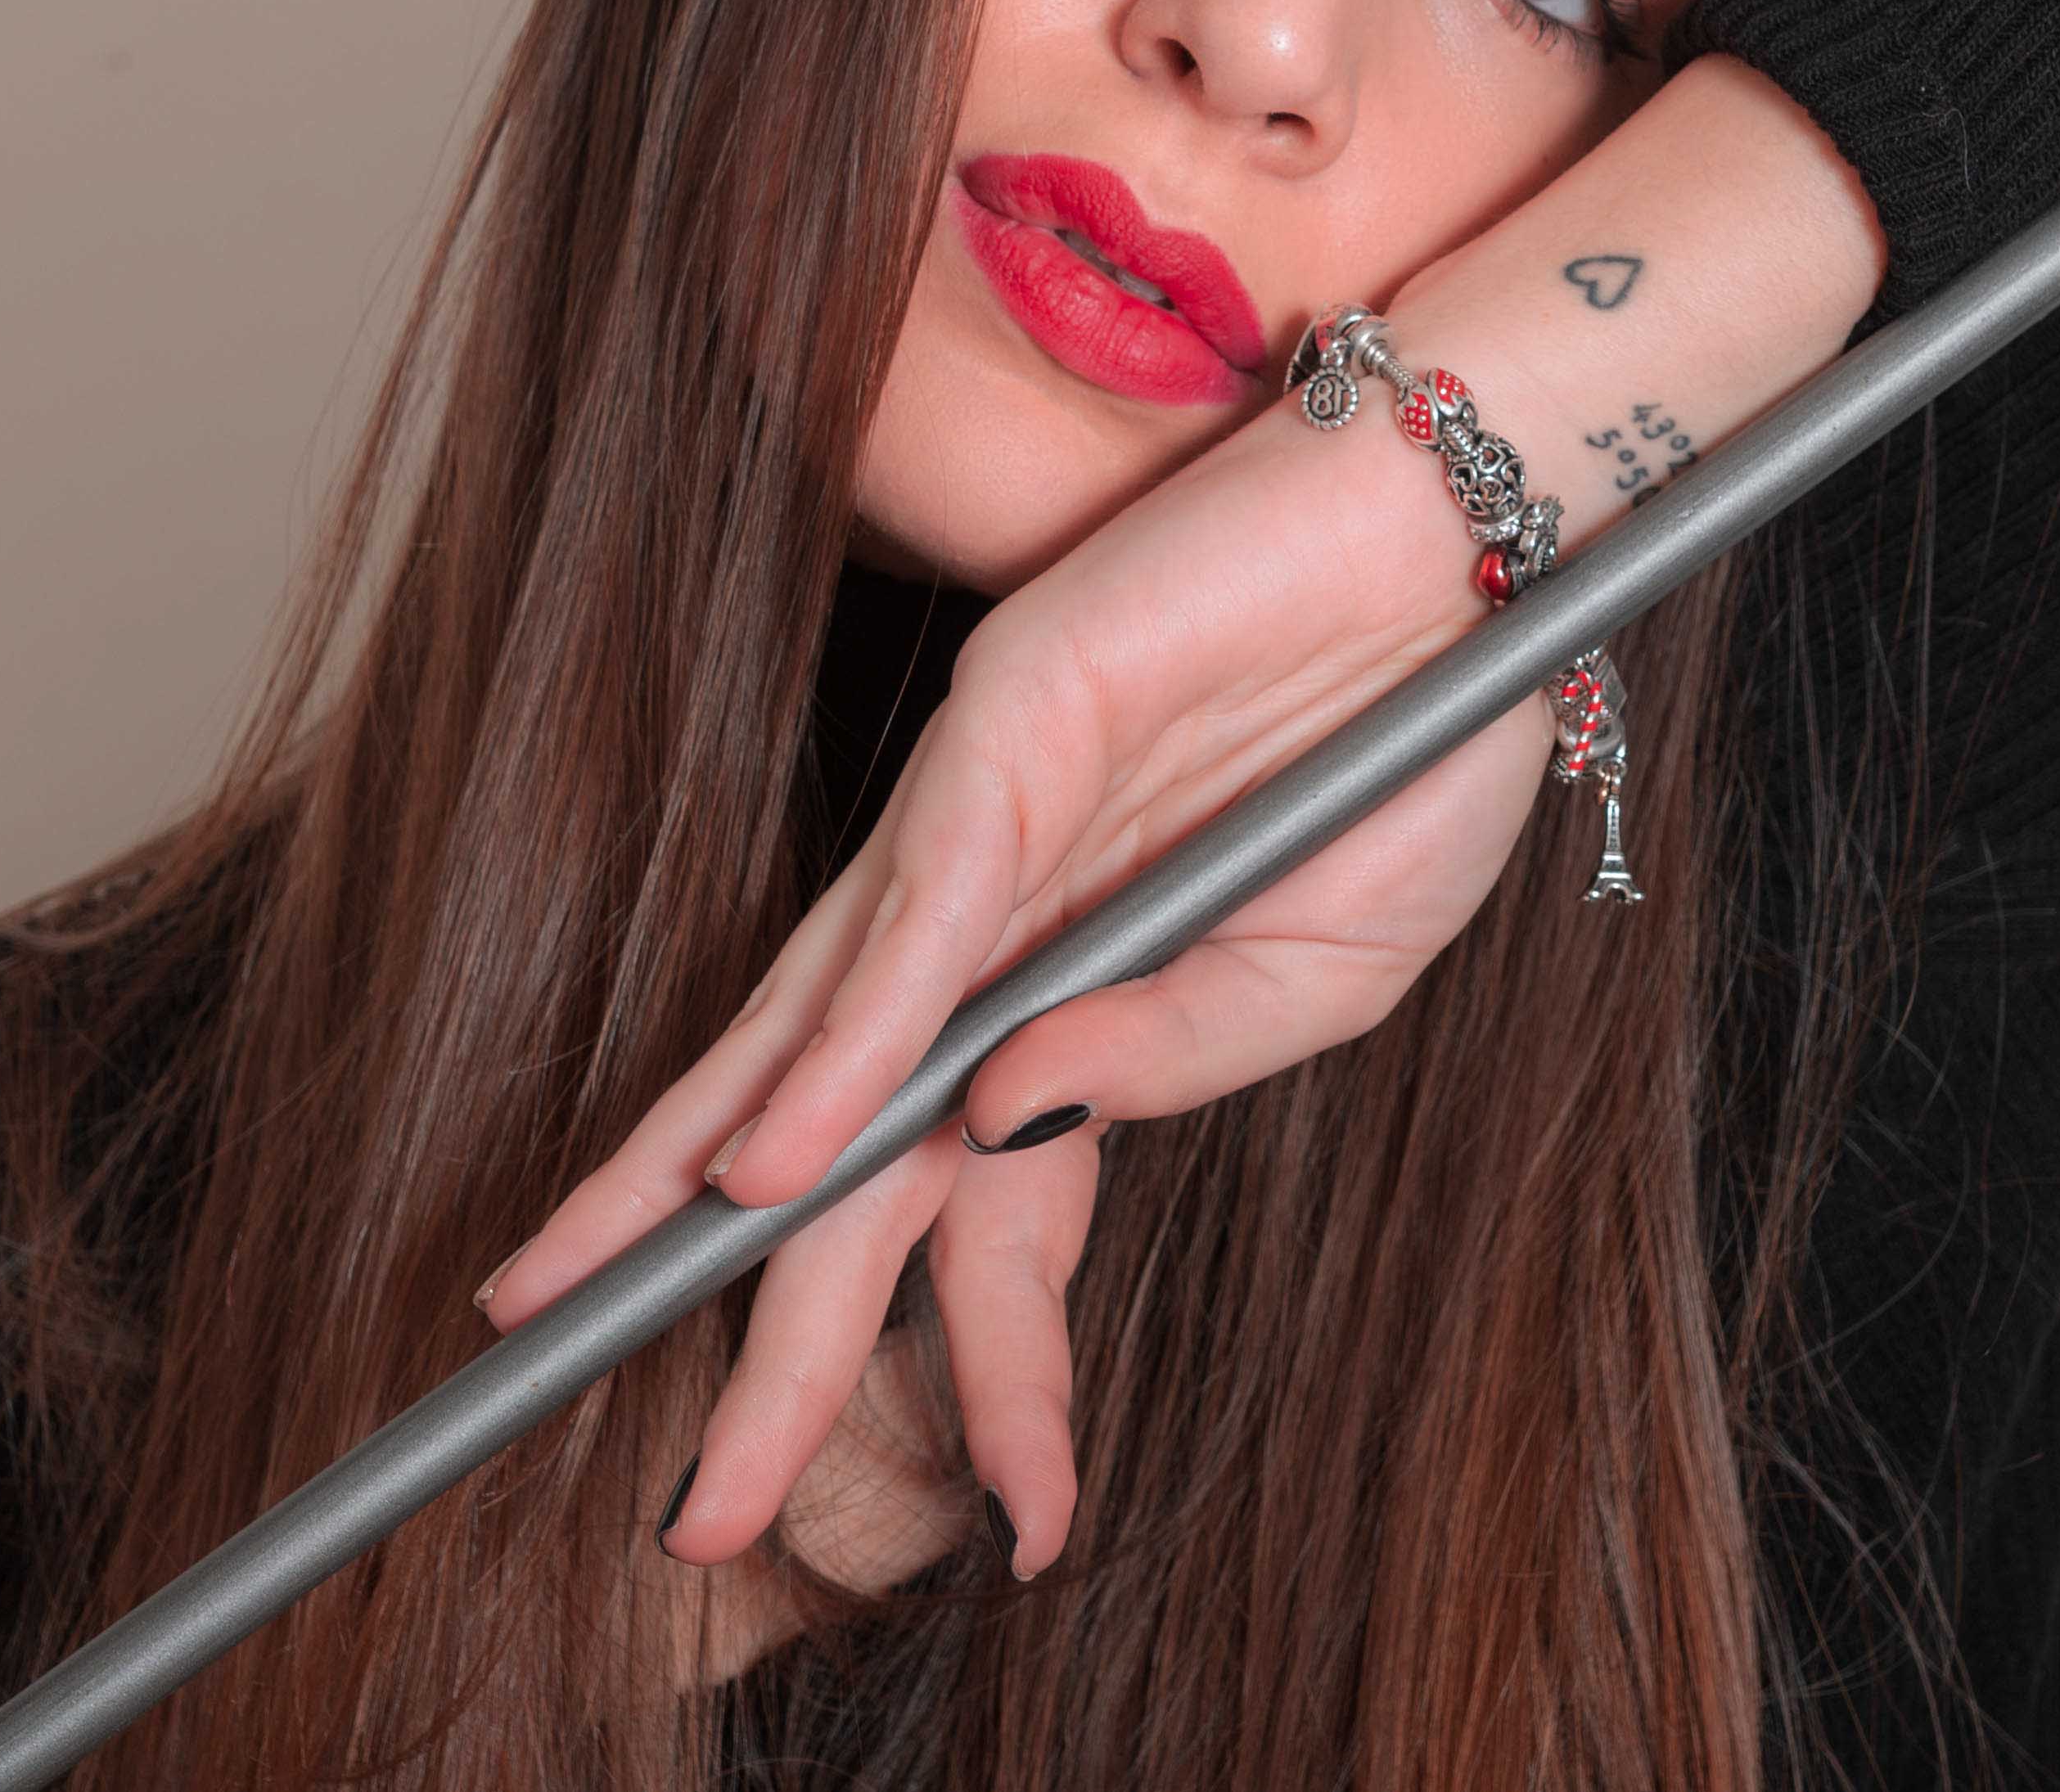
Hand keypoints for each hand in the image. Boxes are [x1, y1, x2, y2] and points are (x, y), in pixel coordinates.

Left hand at [475, 57, 1881, 1591]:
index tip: (1030, 1524)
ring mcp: (987, 831)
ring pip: (812, 1041)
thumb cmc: (1420, 728)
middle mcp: (1007, 930)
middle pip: (853, 1158)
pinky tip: (774, 1163)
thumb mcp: (1335, 968)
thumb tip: (1011, 1136)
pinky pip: (911, 920)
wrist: (1473, 534)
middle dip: (767, 1336)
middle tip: (694, 1508)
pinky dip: (841, 1049)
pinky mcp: (1003, 730)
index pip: (1000, 1218)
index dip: (1000, 1380)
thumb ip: (1177, 1056)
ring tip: (586, 1309)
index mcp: (1099, 997)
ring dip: (704, 1193)